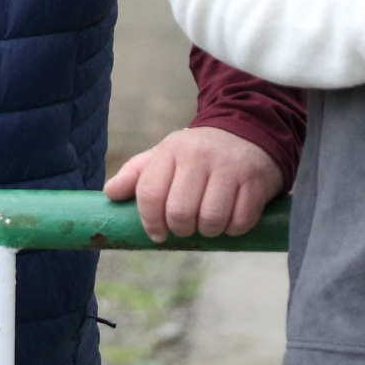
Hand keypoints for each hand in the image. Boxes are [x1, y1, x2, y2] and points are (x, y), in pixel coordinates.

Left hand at [104, 127, 282, 240]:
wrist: (248, 130)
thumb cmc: (197, 153)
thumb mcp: (164, 156)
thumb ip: (135, 175)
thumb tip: (109, 194)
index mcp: (171, 151)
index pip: (149, 193)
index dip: (149, 221)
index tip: (156, 233)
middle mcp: (199, 157)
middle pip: (179, 212)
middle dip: (180, 229)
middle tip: (185, 227)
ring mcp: (229, 169)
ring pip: (211, 220)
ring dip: (208, 232)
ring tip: (207, 223)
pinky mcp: (255, 182)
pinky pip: (240, 222)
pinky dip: (233, 229)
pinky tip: (230, 219)